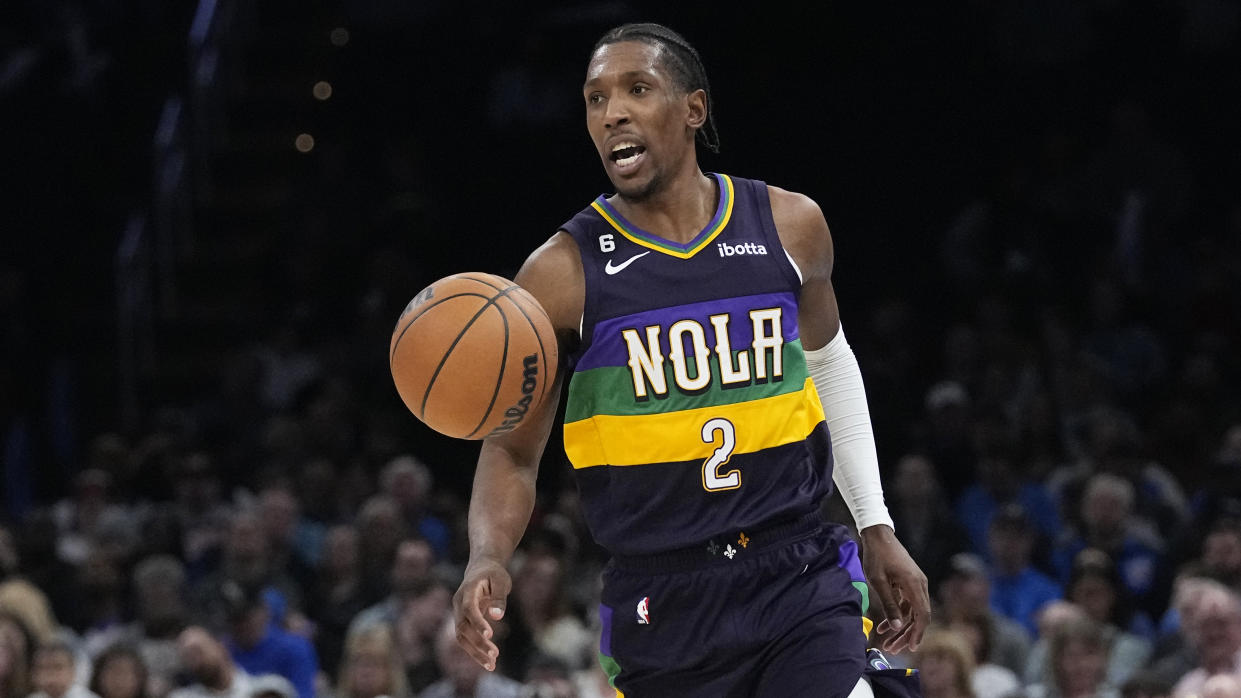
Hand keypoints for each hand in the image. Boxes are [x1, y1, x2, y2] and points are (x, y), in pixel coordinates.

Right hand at [453, 557, 511, 670]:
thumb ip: (499, 598)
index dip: (477, 621)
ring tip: (491, 665)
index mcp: (467, 590)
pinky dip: (475, 651)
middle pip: (463, 626)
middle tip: (495, 655)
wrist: (481, 568)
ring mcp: (458, 613)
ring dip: (475, 652)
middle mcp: (458, 603)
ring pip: (462, 636)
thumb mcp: (501, 580)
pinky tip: (488, 662)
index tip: (490, 634)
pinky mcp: (462, 621)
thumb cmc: (493, 573)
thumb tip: (497, 617)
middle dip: (477, 642)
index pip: (469, 608)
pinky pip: (465, 638)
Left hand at [859, 525, 930, 653]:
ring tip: (887, 642)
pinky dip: (898, 615)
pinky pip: (908, 603)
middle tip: (893, 649)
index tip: (911, 648)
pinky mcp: (910, 582)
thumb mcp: (878, 582)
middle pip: (919, 616)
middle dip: (907, 634)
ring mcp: (917, 583)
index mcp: (914, 584)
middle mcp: (920, 585)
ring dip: (901, 627)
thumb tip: (896, 627)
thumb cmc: (876, 556)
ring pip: (913, 611)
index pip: (922, 615)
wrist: (878, 535)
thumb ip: (888, 604)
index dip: (917, 633)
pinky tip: (885, 625)